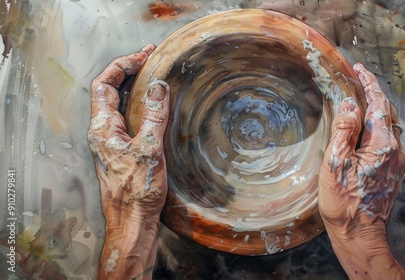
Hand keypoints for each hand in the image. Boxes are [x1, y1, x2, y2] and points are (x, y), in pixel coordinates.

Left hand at [88, 44, 169, 278]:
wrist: (132, 224)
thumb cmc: (136, 192)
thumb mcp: (149, 150)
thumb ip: (154, 116)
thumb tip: (158, 85)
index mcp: (103, 128)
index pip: (104, 84)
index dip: (122, 65)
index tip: (145, 56)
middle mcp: (104, 132)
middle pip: (110, 91)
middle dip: (130, 71)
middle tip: (152, 59)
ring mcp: (113, 143)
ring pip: (120, 105)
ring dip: (135, 88)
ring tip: (155, 76)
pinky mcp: (123, 152)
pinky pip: (129, 120)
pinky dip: (142, 106)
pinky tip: (157, 107)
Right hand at [318, 62, 404, 278]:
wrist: (359, 233)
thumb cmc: (343, 202)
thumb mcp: (336, 163)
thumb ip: (344, 131)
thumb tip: (349, 104)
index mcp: (381, 145)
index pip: (377, 104)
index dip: (368, 83)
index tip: (358, 69)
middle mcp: (395, 149)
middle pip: (386, 111)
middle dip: (372, 92)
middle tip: (356, 78)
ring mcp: (396, 160)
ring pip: (388, 124)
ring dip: (374, 107)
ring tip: (358, 97)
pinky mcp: (392, 169)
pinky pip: (386, 137)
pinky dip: (375, 123)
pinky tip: (363, 125)